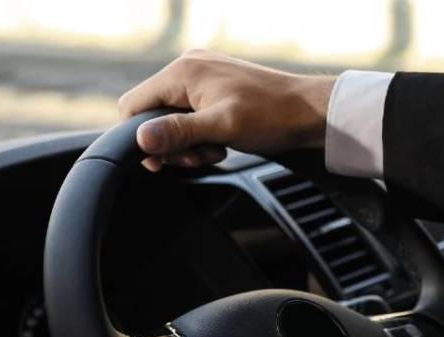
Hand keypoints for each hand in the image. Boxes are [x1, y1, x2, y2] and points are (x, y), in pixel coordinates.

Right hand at [118, 49, 335, 171]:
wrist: (309, 112)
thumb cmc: (271, 116)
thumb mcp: (221, 128)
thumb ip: (179, 132)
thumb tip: (141, 139)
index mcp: (183, 71)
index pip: (133, 105)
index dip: (141, 137)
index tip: (161, 161)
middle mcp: (188, 68)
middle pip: (153, 115)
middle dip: (172, 143)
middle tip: (199, 156)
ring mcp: (201, 78)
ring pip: (173, 119)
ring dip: (189, 143)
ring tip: (216, 149)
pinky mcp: (214, 89)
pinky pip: (191, 116)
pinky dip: (202, 135)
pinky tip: (222, 142)